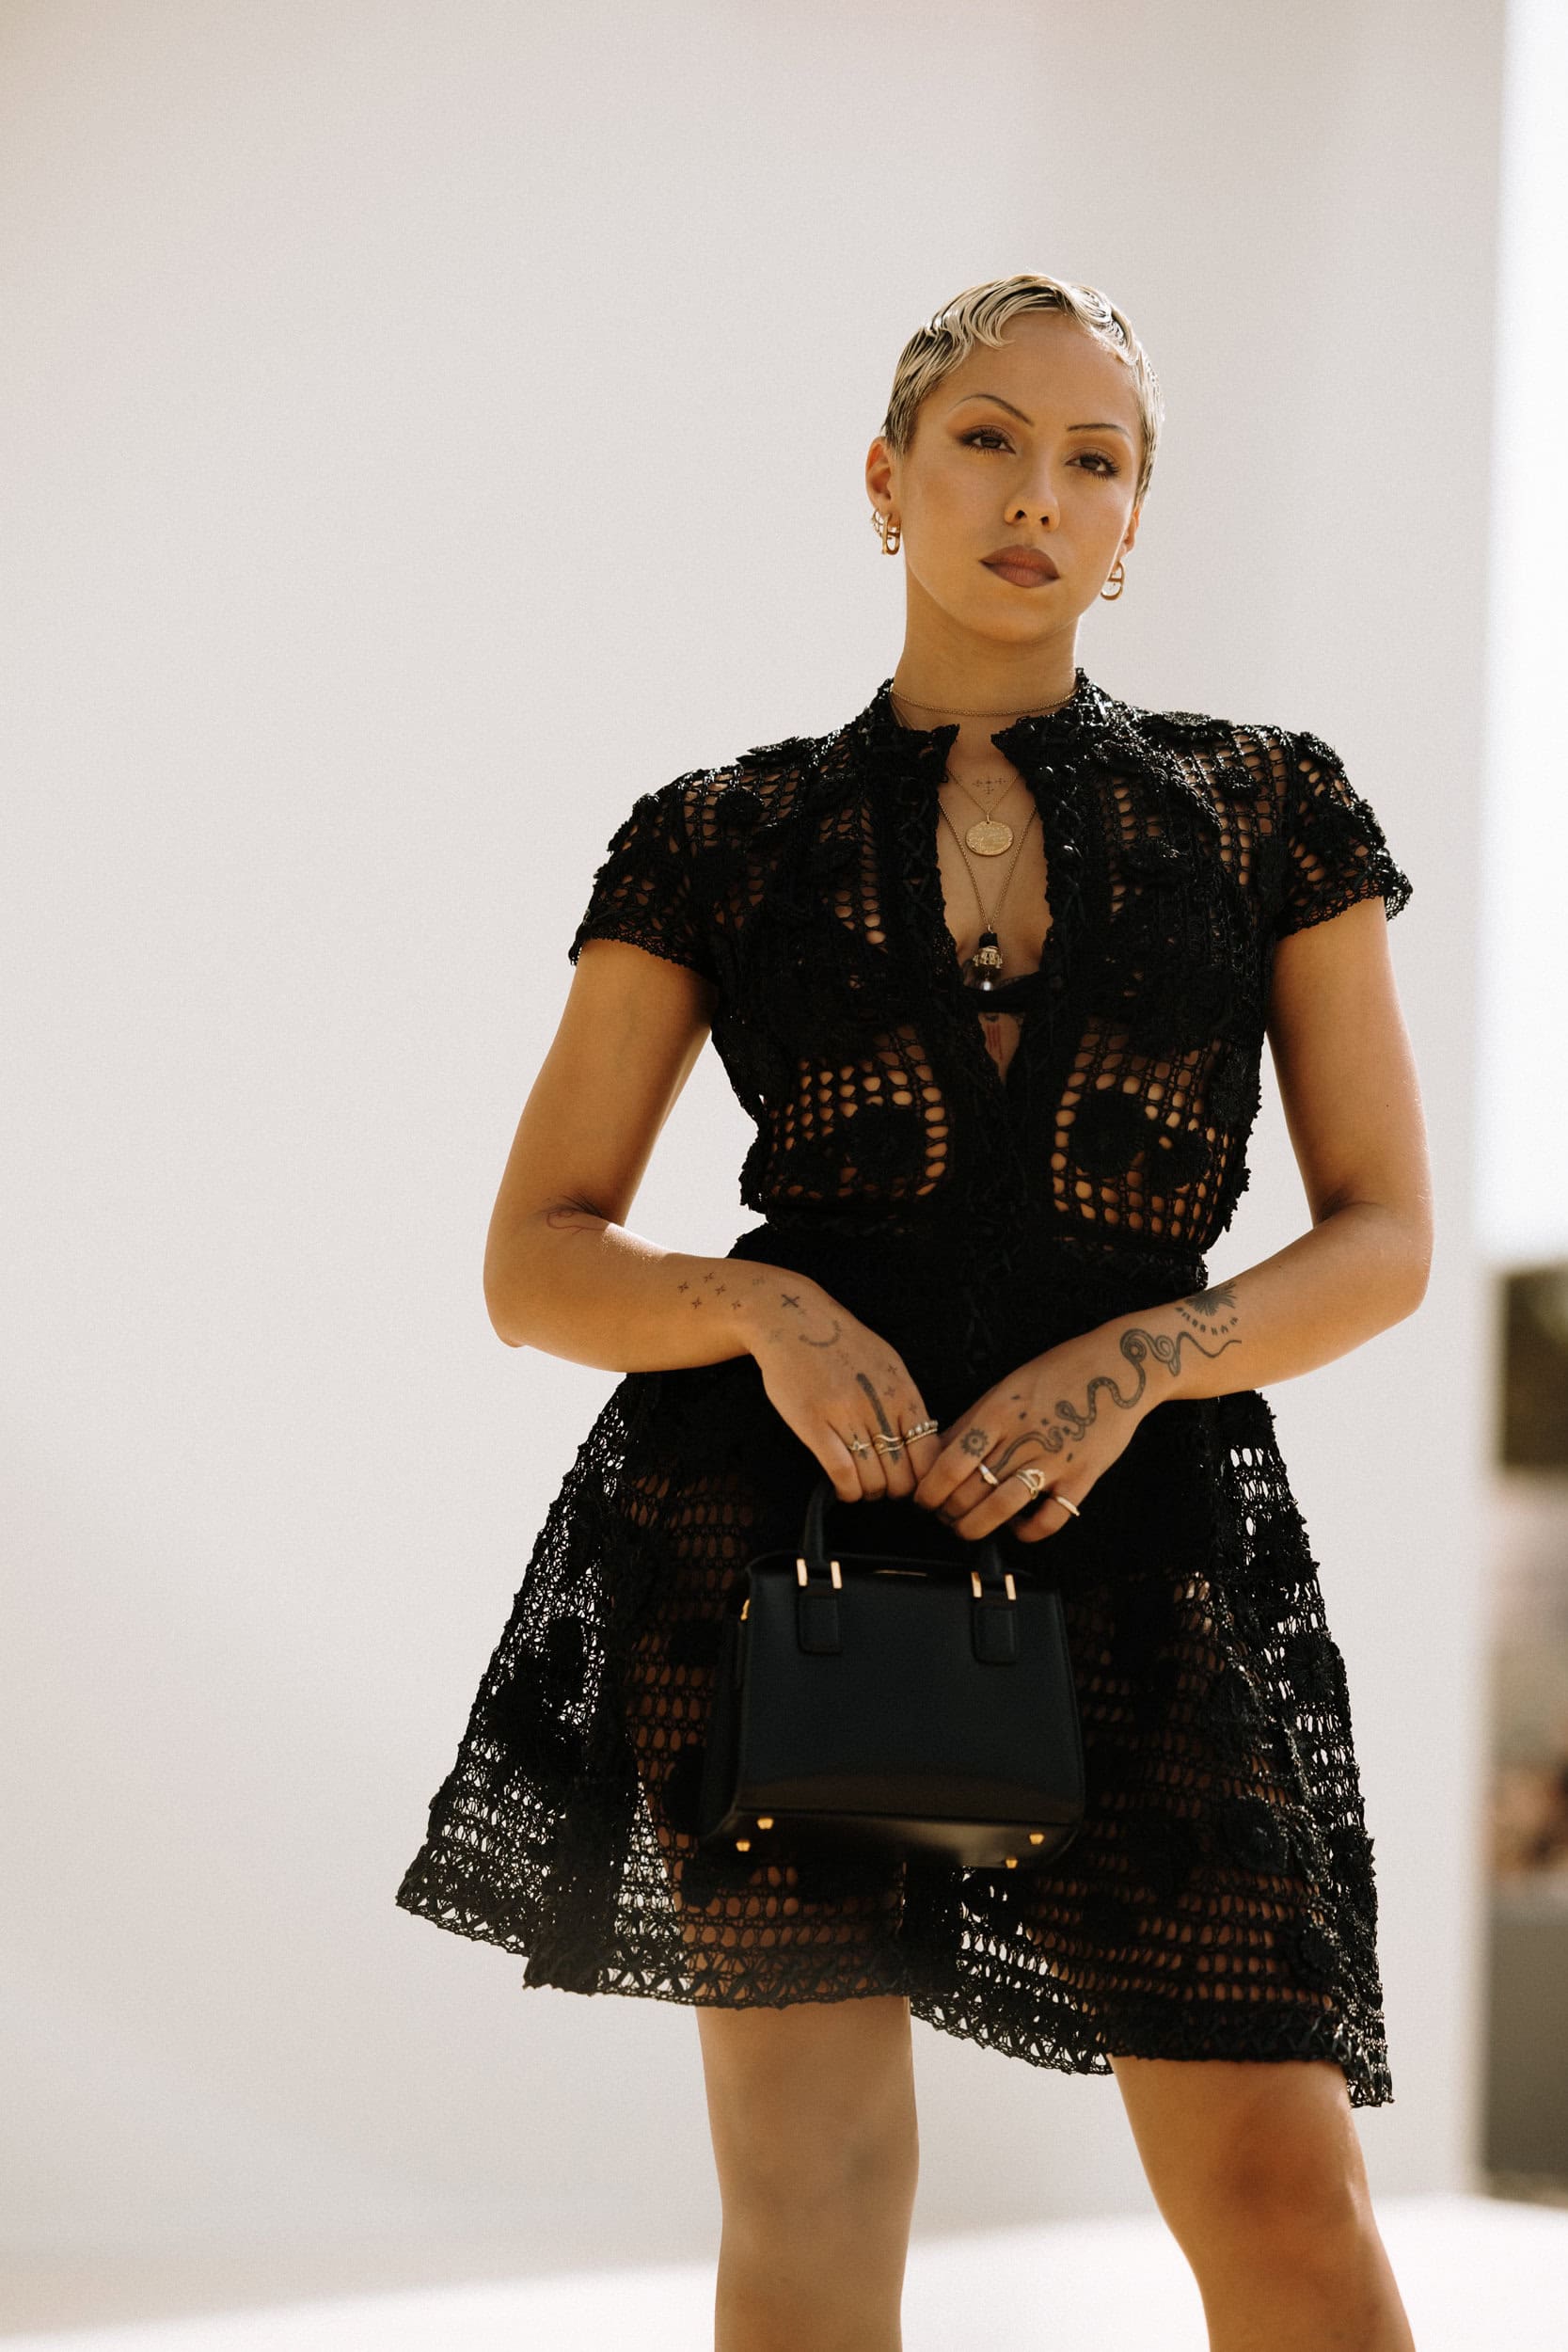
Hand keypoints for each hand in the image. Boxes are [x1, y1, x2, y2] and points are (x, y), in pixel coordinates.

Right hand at [745, 1274, 942, 1505]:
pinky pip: (841, 1473)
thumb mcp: (888, 1364)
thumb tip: (920, 1441)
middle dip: (896, 1492)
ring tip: (862, 1487)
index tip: (913, 1484)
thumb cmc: (842, 1343)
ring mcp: (846, 1417)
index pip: (929, 1455)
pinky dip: (847, 1492)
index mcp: (903, 1393)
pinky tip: (844, 1490)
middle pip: (902, 1476)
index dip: (924, 1480)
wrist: (795, 1320)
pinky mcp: (814, 1425)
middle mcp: (879, 1407)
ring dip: (869, 1493)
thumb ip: (905, 1402)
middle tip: (884, 1488)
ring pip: (873, 1481)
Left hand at [911, 1327, 1155, 1542]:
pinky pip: (1050, 1519)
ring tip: (967, 1528)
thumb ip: (972, 1421)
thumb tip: (936, 1452)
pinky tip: (1016, 1527)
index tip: (922, 1500)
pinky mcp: (1082, 1478)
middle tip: (943, 1515)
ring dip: (976, 1527)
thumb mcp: (1005, 1387)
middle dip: (947, 1511)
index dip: (929, 1490)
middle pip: (971, 1490)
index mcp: (998, 1413)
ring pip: (1002, 1509)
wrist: (1118, 1367)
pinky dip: (1027, 1532)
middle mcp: (1022, 1438)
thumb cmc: (1056, 1373)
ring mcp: (1054, 1460)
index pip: (950, 1462)